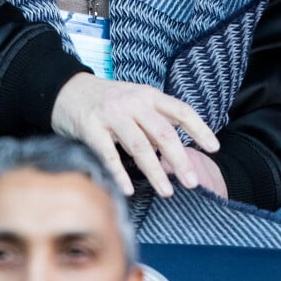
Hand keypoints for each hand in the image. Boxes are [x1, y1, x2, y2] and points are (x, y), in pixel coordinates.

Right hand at [51, 72, 219, 197]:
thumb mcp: (134, 100)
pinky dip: (119, 173)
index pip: (180, 110)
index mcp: (147, 95)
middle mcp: (132, 102)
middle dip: (180, 159)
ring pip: (139, 145)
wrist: (67, 89)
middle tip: (191, 182)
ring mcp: (111, 114)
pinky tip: (128, 189)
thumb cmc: (106, 100)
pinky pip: (108, 154)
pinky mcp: (91, 126)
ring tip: (167, 191)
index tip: (214, 147)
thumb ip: (154, 120)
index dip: (199, 128)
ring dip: (155, 171)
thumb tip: (176, 153)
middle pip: (162, 132)